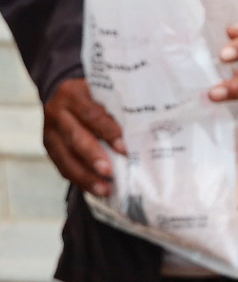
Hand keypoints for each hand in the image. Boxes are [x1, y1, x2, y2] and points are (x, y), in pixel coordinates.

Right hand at [43, 77, 123, 195]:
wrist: (62, 93)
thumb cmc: (95, 94)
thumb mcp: (103, 92)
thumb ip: (117, 108)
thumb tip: (144, 132)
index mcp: (73, 94)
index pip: (92, 115)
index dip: (108, 132)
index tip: (125, 148)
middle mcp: (57, 112)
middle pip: (75, 137)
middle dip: (94, 157)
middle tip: (110, 172)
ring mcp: (49, 131)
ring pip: (66, 156)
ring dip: (85, 176)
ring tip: (104, 189)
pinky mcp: (49, 147)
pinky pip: (62, 166)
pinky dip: (79, 179)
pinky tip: (94, 189)